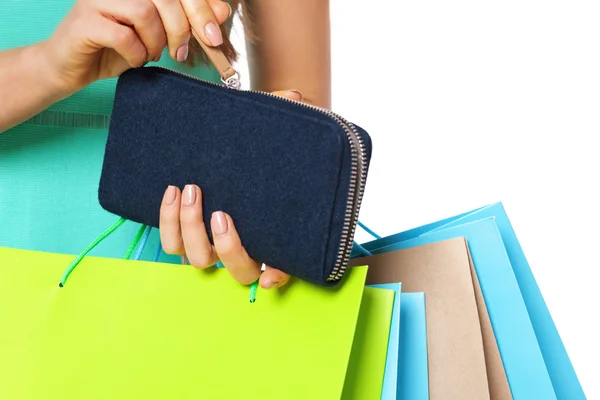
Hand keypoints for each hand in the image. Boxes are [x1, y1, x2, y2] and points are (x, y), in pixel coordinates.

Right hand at [41, 0, 230, 94]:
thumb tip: (222, 11)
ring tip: (150, 54)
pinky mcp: (85, 22)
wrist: (72, 68)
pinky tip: (134, 59)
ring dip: (155, 41)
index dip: (201, 9)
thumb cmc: (116, 49)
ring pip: (144, 11)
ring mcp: (98, 0)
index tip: (213, 36)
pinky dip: (136, 53)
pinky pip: (123, 34)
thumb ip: (189, 21)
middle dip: (182, 29)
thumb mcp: (160, 36)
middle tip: (181, 53)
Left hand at [159, 89, 303, 288]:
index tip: (270, 275)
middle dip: (227, 247)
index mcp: (272, 236)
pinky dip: (168, 223)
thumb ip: (283, 117)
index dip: (277, 276)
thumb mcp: (268, 136)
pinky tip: (172, 191)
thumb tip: (293, 96)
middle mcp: (242, 248)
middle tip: (221, 214)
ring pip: (198, 260)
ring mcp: (211, 245)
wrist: (225, 153)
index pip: (281, 268)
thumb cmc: (254, 153)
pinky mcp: (184, 236)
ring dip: (191, 230)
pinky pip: (171, 245)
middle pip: (237, 271)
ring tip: (189, 190)